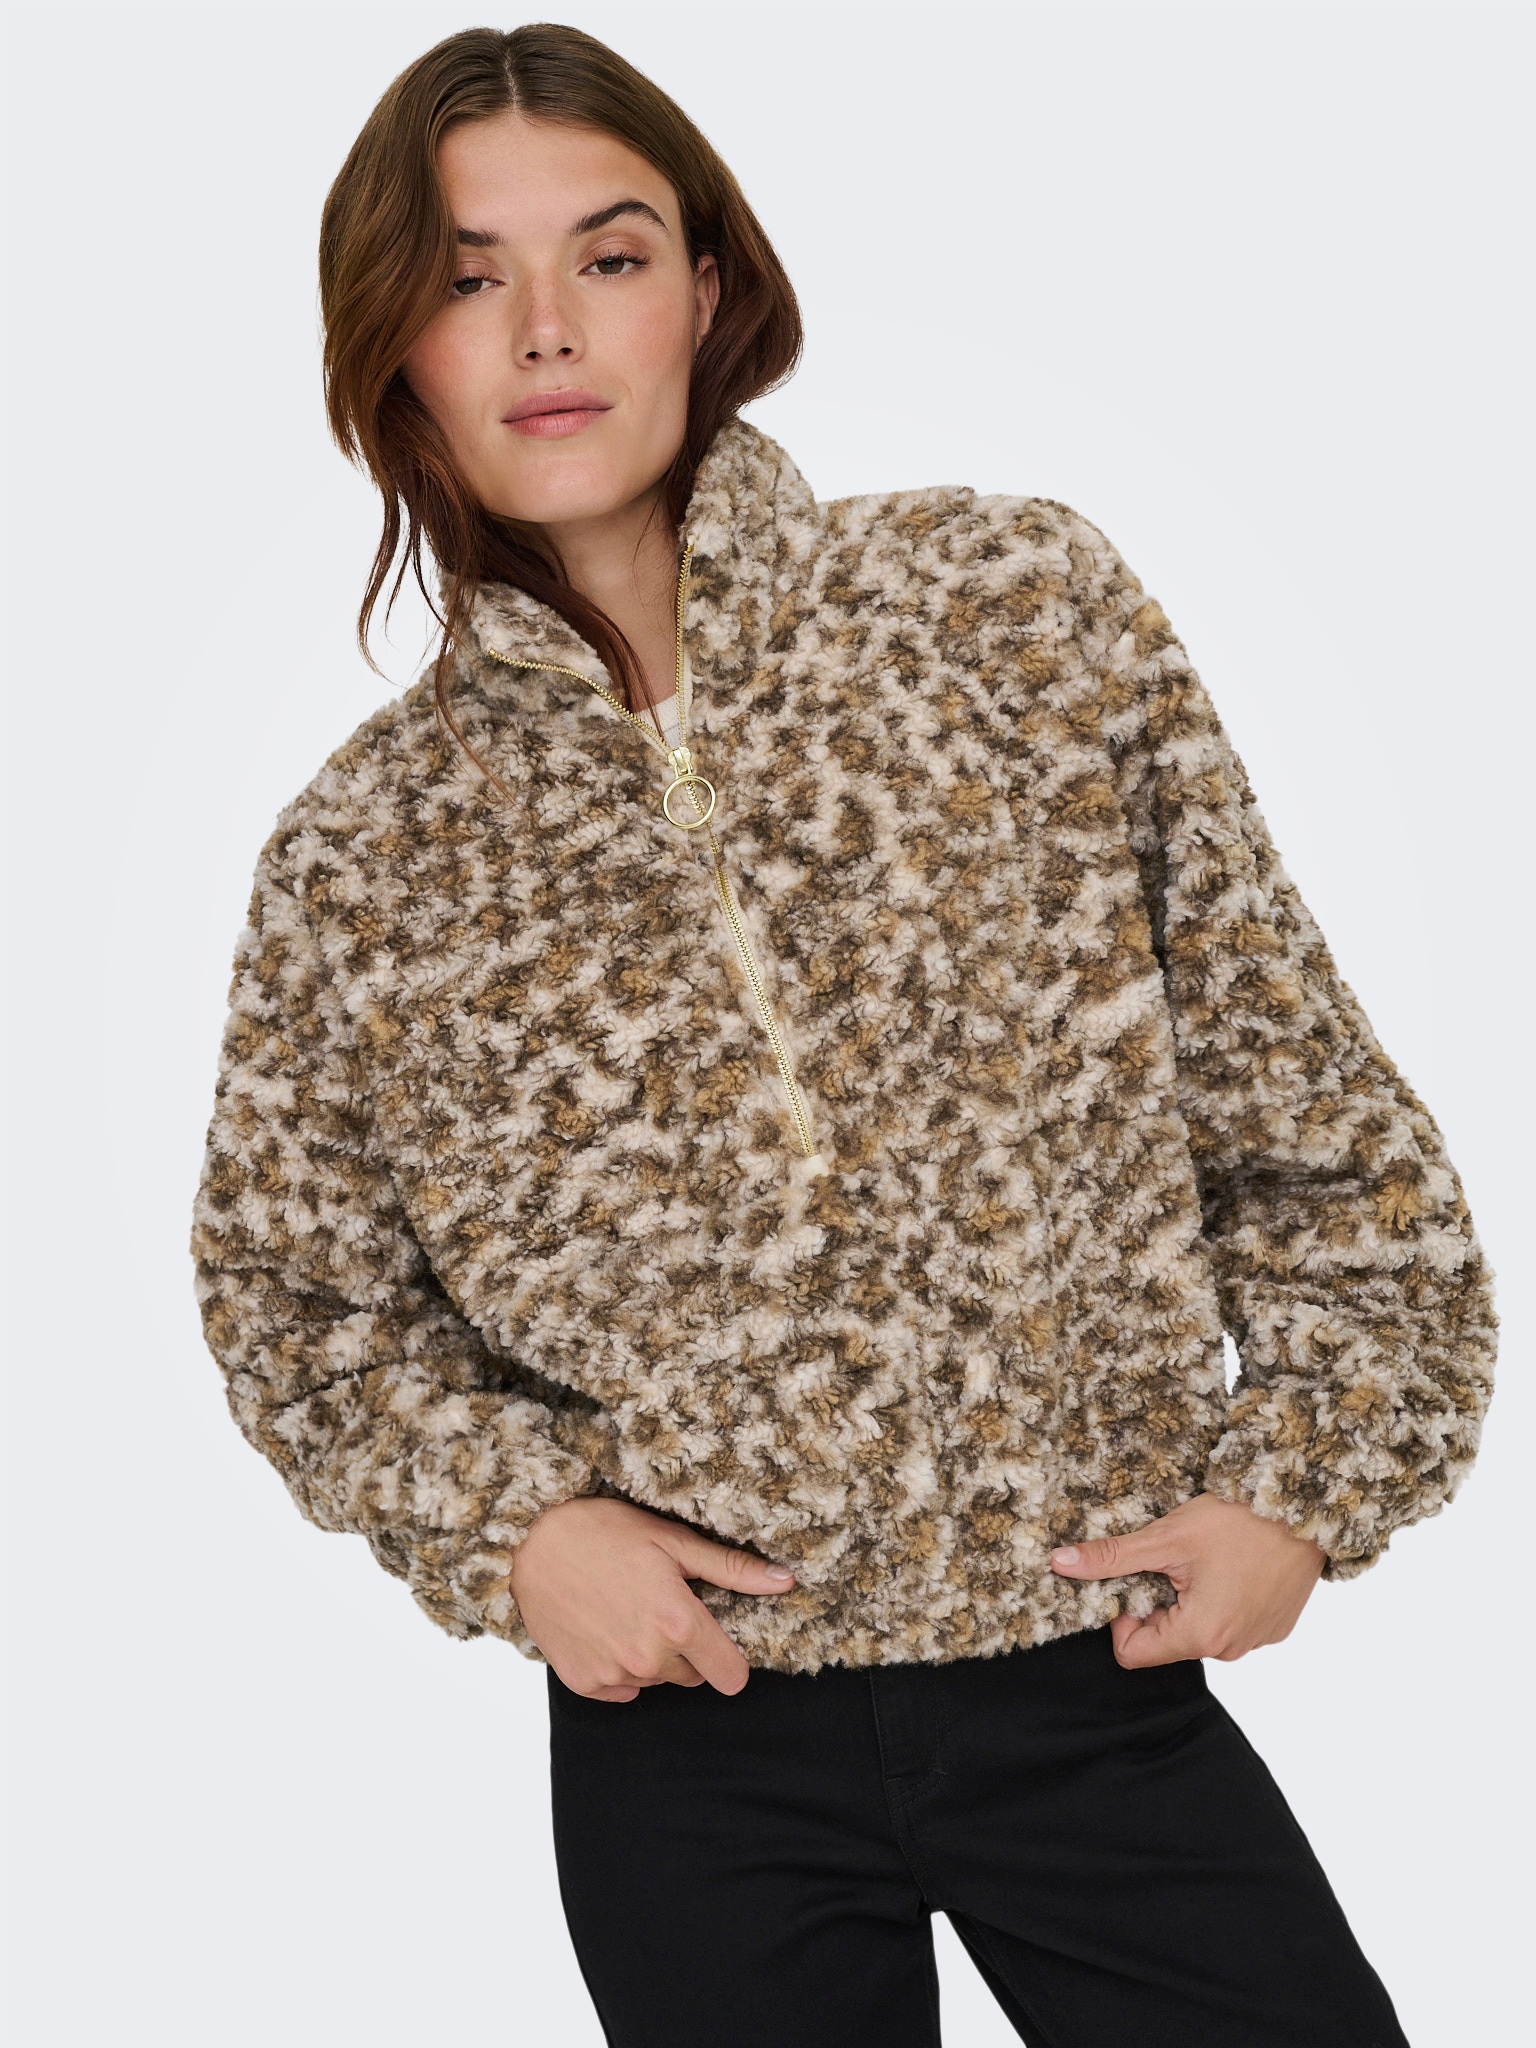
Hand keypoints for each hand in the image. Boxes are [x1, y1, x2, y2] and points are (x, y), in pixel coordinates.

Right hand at [510, 1497, 795, 1702]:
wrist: (532, 1542)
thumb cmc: (605, 1532)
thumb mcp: (674, 1541)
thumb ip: (731, 1569)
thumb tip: (786, 1581)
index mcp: (678, 1623)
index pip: (731, 1675)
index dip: (730, 1655)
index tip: (716, 1634)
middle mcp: (649, 1659)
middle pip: (694, 1676)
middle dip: (688, 1647)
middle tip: (662, 1603)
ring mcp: (615, 1675)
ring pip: (658, 1680)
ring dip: (653, 1654)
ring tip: (629, 1608)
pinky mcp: (585, 1683)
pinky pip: (621, 1687)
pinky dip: (619, 1665)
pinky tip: (605, 1627)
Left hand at [1049, 1493, 1324, 1668]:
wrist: (1303, 1506)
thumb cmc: (1238, 1521)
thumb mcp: (1165, 1537)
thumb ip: (1112, 1557)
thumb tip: (1058, 1564)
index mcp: (1200, 1636)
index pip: (1132, 1654)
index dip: (1122, 1617)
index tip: (1136, 1578)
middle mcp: (1230, 1650)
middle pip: (1166, 1642)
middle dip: (1157, 1604)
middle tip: (1171, 1562)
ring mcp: (1256, 1641)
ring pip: (1198, 1632)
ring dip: (1190, 1601)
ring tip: (1206, 1560)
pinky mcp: (1275, 1628)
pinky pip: (1231, 1624)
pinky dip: (1222, 1599)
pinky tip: (1233, 1565)